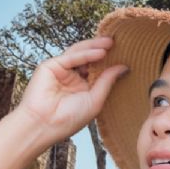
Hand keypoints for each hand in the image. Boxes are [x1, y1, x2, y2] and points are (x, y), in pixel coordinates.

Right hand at [13, 36, 127, 139]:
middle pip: (89, 58)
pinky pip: (71, 57)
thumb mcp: (95, 100)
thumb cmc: (68, 119)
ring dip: (95, 47)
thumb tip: (124, 67)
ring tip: (111, 43)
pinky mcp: (50, 66)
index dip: (109, 61)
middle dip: (103, 50)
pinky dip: (86, 53)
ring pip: (80, 53)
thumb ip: (107, 81)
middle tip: (119, 43)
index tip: (125, 54)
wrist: (44, 125)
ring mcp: (61, 71)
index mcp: (82, 87)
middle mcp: (72, 77)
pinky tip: (100, 52)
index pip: (97, 69)